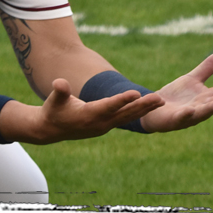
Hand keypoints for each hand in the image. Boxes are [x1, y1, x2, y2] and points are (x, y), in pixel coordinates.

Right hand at [0, 78, 164, 144]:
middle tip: (159, 98)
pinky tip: (151, 106)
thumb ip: (59, 92)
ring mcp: (104, 126)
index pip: (108, 106)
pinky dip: (139, 113)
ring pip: (128, 117)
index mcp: (88, 115)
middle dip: (143, 106)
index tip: (136, 93)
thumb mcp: (54, 101)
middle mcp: (99, 123)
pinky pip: (126, 119)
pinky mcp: (107, 126)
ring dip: (145, 109)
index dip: (122, 100)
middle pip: (125, 113)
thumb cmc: (53, 110)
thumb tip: (59, 83)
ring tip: (161, 101)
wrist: (51, 130)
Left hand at [140, 53, 212, 132]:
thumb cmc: (176, 97)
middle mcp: (200, 108)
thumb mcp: (192, 80)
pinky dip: (185, 114)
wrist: (153, 110)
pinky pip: (180, 118)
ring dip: (212, 108)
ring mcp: (188, 116)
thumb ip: (206, 70)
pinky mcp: (173, 120)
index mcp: (207, 98)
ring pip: (202, 113)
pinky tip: (189, 109)